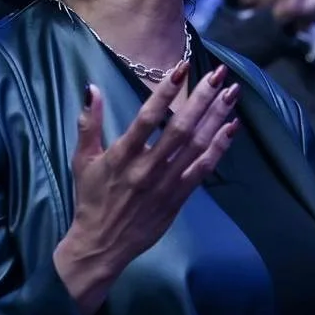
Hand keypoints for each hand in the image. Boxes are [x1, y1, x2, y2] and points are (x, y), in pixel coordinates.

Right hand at [54, 61, 240, 314]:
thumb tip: (92, 88)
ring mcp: (166, 184)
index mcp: (122, 156)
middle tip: (219, 74)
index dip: (164, 92)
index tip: (181, 69)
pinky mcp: (178, 198)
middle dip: (202, 99)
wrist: (101, 245)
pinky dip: (219, 148)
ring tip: (232, 93)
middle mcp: (147, 168)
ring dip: (216, 117)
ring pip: (197, 146)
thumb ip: (89, 124)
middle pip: (180, 129)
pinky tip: (231, 128)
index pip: (146, 118)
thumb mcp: (82, 160)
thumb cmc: (91, 199)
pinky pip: (203, 170)